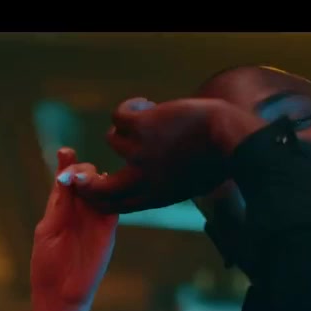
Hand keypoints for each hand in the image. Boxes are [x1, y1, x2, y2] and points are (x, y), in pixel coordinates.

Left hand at [30, 148, 118, 310]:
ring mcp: (97, 221)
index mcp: (64, 209)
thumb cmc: (47, 266)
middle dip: (82, 169)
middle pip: (89, 178)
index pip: (69, 179)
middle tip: (71, 171)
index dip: (68, 163)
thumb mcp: (48, 230)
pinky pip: (114, 208)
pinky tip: (99, 189)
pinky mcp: (108, 232)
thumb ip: (58, 204)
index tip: (65, 151)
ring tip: (83, 178)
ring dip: (95, 180)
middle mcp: (82, 211)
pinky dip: (108, 196)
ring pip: (104, 189)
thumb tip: (64, 177)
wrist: (58, 296)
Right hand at [72, 97, 263, 213]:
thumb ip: (165, 186)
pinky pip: (118, 116)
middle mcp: (141, 179)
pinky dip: (129, 108)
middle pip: (94, 187)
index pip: (111, 205)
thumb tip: (146, 183)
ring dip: (126, 127)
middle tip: (80, 168)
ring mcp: (138, 153)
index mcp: (153, 197)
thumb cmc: (219, 160)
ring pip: (112, 139)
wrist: (229, 139)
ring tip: (147, 117)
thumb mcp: (190, 185)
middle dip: (82, 179)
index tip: (92, 182)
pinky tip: (145, 105)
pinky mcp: (140, 127)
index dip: (96, 196)